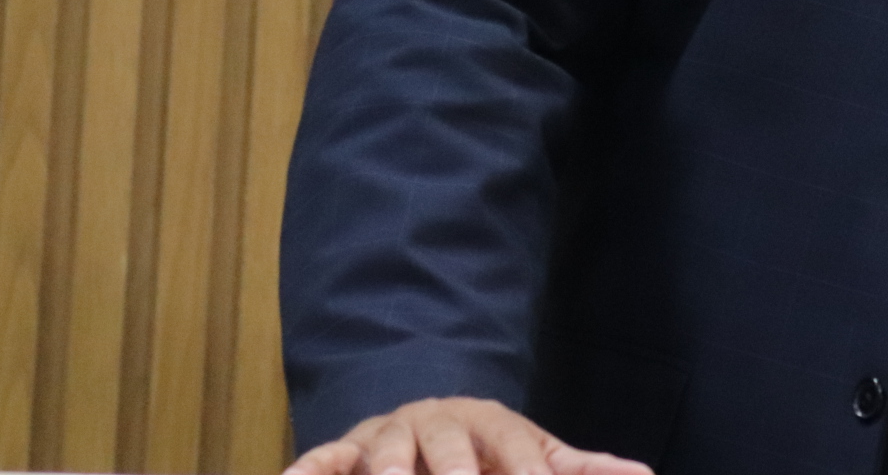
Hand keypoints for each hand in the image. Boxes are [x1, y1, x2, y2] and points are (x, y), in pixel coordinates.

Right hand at [282, 397, 652, 474]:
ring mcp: (390, 436)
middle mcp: (439, 425)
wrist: (424, 417)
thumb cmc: (487, 450)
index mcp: (490, 425)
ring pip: (386, 450)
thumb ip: (578, 468)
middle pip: (448, 448)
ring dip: (386, 467)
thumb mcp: (532, 454)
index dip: (527, 469)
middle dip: (454, 470)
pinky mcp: (346, 451)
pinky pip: (323, 457)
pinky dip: (309, 468)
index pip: (515, 448)